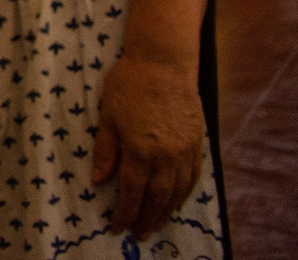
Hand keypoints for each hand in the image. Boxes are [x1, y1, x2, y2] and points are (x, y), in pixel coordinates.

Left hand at [93, 52, 207, 236]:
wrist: (164, 63)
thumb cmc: (129, 85)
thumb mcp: (108, 116)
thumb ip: (106, 151)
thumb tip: (99, 181)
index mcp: (141, 150)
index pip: (132, 192)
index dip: (124, 213)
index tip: (116, 227)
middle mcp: (167, 156)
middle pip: (157, 198)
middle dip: (146, 219)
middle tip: (138, 235)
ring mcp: (185, 151)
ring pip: (177, 192)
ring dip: (166, 212)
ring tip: (155, 224)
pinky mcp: (197, 143)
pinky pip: (192, 177)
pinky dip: (183, 194)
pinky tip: (175, 200)